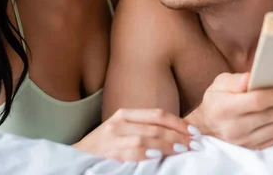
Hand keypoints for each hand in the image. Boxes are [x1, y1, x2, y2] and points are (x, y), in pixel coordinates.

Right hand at [74, 108, 198, 161]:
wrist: (76, 159)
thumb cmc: (103, 149)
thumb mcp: (121, 133)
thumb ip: (143, 131)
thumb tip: (175, 137)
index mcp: (124, 114)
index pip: (157, 114)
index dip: (178, 122)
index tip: (195, 132)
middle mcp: (119, 122)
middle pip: (156, 125)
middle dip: (179, 135)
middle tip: (196, 143)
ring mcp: (112, 136)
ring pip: (147, 137)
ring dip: (168, 144)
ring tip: (184, 149)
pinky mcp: (108, 152)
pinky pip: (132, 151)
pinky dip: (147, 153)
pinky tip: (159, 156)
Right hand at [188, 72, 272, 149]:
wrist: (207, 127)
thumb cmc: (216, 100)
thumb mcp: (219, 83)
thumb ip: (235, 80)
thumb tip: (253, 76)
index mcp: (226, 108)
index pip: (257, 102)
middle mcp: (236, 127)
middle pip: (272, 116)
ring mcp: (246, 141)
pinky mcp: (254, 148)